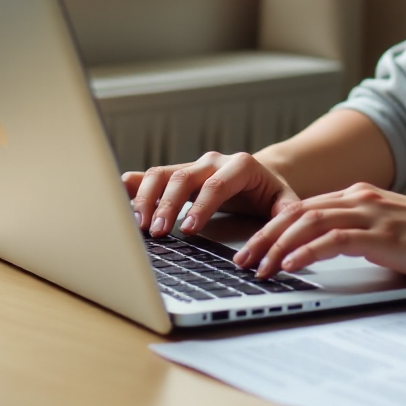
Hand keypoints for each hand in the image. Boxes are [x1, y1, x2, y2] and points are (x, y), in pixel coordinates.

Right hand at [122, 152, 300, 236]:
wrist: (261, 176)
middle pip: (183, 177)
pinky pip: (151, 176)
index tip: (189, 229)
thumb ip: (283, 220)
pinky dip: (135, 186)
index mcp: (241, 165)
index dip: (201, 206)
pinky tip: (119, 198)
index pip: (216, 184)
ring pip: (162, 174)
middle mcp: (212, 161)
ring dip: (148, 198)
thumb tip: (273, 244)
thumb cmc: (271, 194)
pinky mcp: (177, 175)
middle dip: (168, 204)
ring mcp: (192, 166)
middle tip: (159, 232)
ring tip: (140, 225)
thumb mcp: (286, 204)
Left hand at [232, 184, 405, 282]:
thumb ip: (363, 238)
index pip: (303, 208)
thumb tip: (334, 257)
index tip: (251, 249)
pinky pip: (334, 239)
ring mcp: (370, 214)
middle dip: (263, 237)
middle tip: (240, 261)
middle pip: (296, 212)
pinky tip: (290, 266)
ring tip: (257, 268)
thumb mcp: (390, 235)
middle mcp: (359, 199)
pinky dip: (306, 251)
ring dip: (277, 246)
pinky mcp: (381, 235)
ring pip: (308, 223)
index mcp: (359, 197)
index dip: (272, 228)